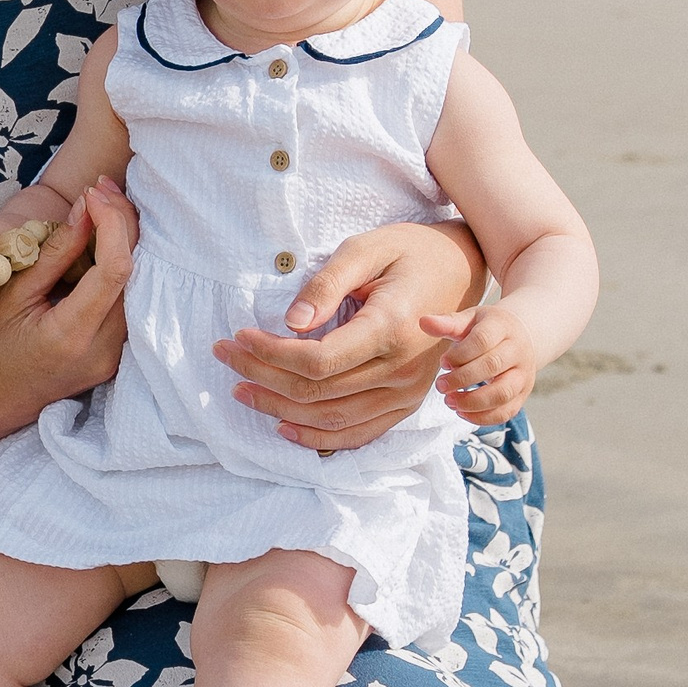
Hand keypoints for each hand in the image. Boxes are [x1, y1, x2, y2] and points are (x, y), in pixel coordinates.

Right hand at [0, 178, 136, 448]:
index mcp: (72, 335)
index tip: (93, 192)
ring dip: (125, 240)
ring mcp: (114, 357)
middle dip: (124, 222)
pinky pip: (128, 301)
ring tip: (102, 205)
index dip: (112, 222)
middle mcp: (104, 350)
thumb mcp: (12, 294)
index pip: (115, 270)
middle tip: (102, 186)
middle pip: (135, 274)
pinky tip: (102, 238)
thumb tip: (87, 207)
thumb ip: (54, 252)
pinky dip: (119, 264)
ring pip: (137, 285)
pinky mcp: (115, 355)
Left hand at [217, 218, 519, 452]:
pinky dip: (318, 437)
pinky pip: (359, 433)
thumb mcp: (366, 248)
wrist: (462, 269)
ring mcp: (408, 392)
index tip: (237, 335)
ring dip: (280, 409)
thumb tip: (292, 323)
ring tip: (241, 390)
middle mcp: (402, 369)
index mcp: (391, 327)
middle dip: (262, 377)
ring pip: (333, 419)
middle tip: (225, 356)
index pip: (318, 360)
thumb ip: (327, 284)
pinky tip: (284, 426)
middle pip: (318, 392)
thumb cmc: (409, 251)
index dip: (269, 354)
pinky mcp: (407, 403)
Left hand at [425, 298, 544, 427]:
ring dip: (472, 402)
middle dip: (462, 379)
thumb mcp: (470, 320)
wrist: (522, 338)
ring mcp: (523, 375)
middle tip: (441, 386)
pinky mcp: (522, 395)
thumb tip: (424, 322)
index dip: (460, 354)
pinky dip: (483, 417)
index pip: (482, 340)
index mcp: (503, 327)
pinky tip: (462, 412)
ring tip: (449, 401)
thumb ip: (448, 323)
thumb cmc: (488, 329)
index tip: (443, 363)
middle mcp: (517, 351)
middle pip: (492, 366)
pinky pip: (506, 411)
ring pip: (502, 393)